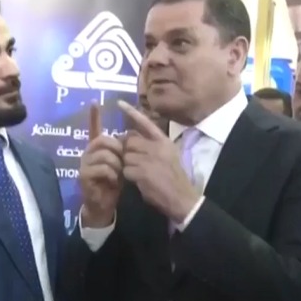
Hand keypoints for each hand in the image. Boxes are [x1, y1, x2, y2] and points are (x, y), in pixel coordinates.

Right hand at [79, 104, 122, 227]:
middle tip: (123, 162)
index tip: (94, 101)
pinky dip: (112, 174)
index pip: (94, 128)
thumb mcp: (120, 165)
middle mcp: (87, 153)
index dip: (94, 116)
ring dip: (116, 164)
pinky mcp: (84, 176)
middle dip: (117, 150)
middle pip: (103, 140)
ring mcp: (84, 164)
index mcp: (96, 148)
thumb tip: (129, 136)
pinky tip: (114, 181)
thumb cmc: (113, 184)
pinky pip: (102, 168)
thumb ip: (122, 151)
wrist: (104, 205)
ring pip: (104, 154)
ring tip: (119, 174)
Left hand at [117, 100, 200, 223]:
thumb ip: (152, 146)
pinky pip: (126, 170)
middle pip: (129, 141)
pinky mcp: (143, 172)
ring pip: (126, 156)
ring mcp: (150, 159)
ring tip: (140, 174)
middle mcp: (157, 147)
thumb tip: (132, 138)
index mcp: (164, 141)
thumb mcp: (168, 156)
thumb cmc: (174, 178)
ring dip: (128, 166)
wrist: (182, 198)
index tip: (118, 102)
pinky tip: (140, 181)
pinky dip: (129, 177)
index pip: (145, 123)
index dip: (131, 112)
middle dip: (127, 151)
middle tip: (134, 162)